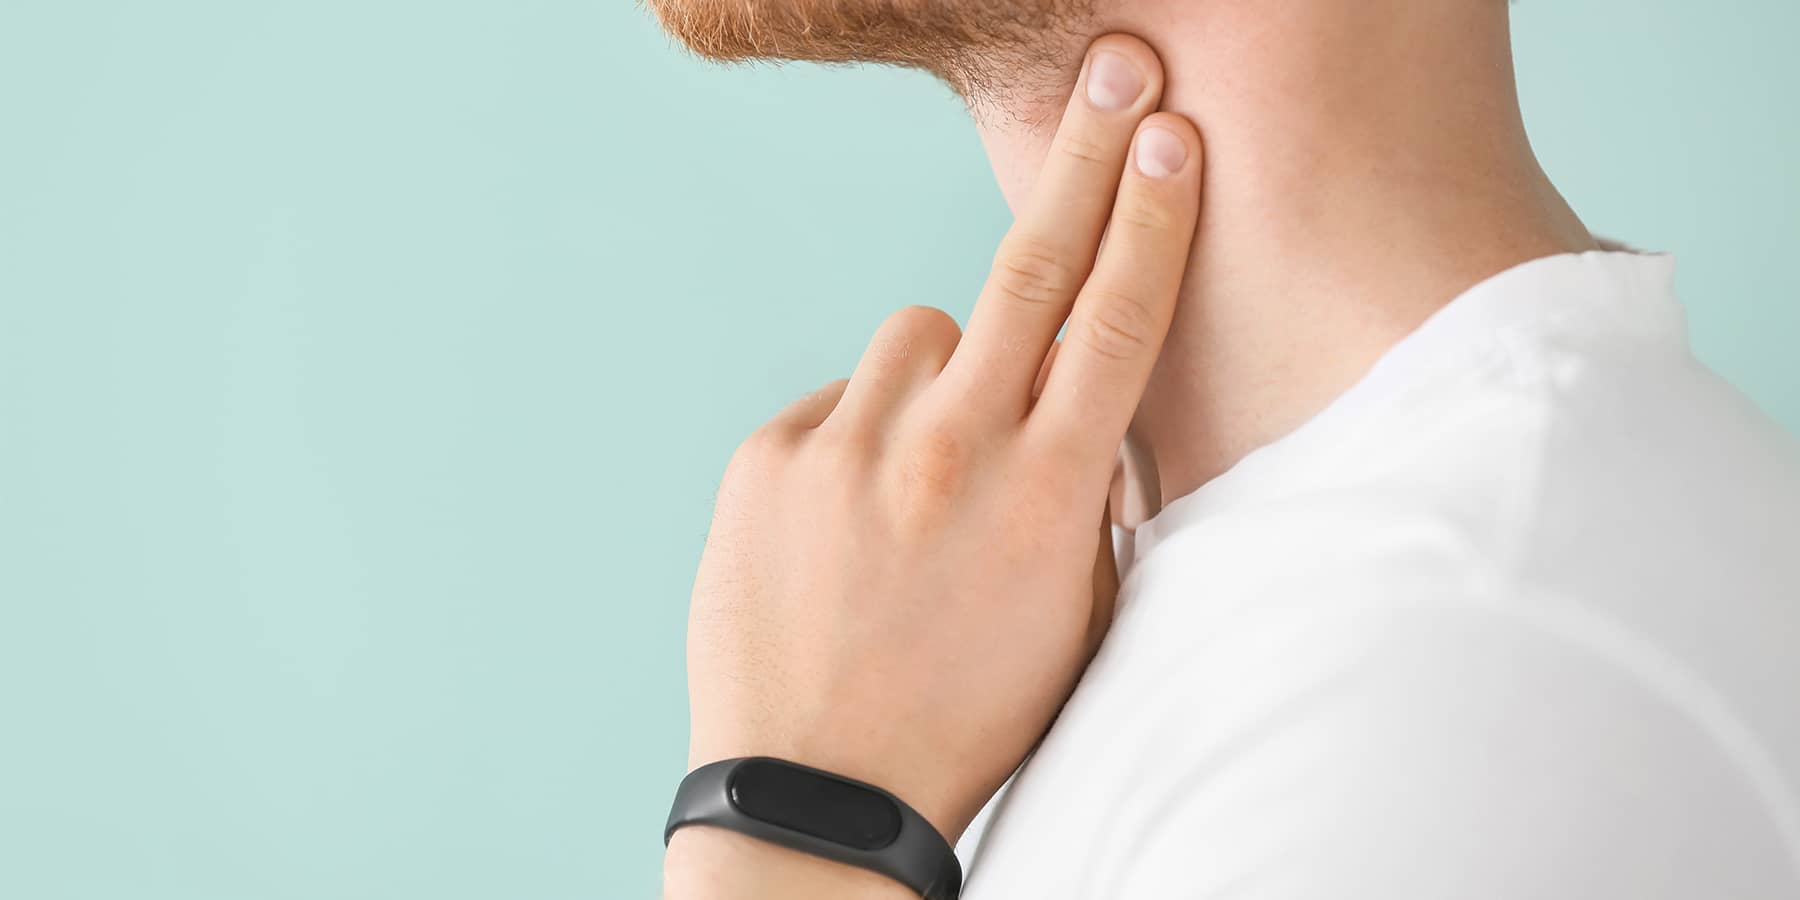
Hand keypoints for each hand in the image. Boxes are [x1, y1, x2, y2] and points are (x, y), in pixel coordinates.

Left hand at [666, 35, 1202, 896]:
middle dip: (1085, 159)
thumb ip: (1086, 505)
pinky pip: (839, 399)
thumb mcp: (1072, 620)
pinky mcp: (768, 459)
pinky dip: (861, 434)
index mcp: (1048, 496)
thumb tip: (1083, 420)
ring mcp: (850, 449)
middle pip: (1031, 267)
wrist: (819, 790)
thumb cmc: (966, 715)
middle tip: (1116, 68)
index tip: (1171, 137)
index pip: (1116, 322)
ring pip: (921, 332)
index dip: (1151, 219)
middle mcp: (951, 453)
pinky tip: (856, 518)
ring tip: (929, 471)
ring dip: (944, 372)